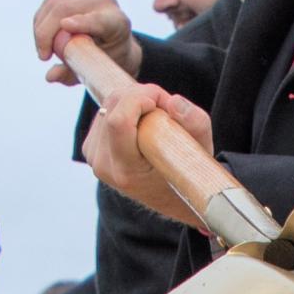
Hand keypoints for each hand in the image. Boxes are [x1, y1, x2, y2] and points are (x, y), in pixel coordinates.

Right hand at [32, 0, 138, 83]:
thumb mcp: (93, 70)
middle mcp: (106, 1)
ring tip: (43, 48)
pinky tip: (43, 34)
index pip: (99, 20)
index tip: (65, 26)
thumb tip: (50, 76)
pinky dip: (42, 19)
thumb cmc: (105, 58)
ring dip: (41, 27)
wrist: (116, 40)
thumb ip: (71, 73)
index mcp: (117, 23)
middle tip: (43, 55)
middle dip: (46, 32)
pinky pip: (51, 0)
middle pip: (65, 9)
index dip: (83, 22)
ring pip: (53, 3)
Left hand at [84, 83, 220, 226]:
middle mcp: (104, 166)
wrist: (172, 198)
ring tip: (155, 119)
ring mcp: (94, 157)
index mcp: (127, 171)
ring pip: (108, 105)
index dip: (140, 99)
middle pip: (113, 106)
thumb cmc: (189, 173)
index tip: (163, 103)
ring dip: (134, 101)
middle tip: (165, 109)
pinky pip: (104, 111)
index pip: (118, 122)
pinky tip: (141, 123)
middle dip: (141, 96)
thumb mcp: (202, 150)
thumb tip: (174, 101)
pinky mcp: (91, 148)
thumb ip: (195, 124)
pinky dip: (125, 107)